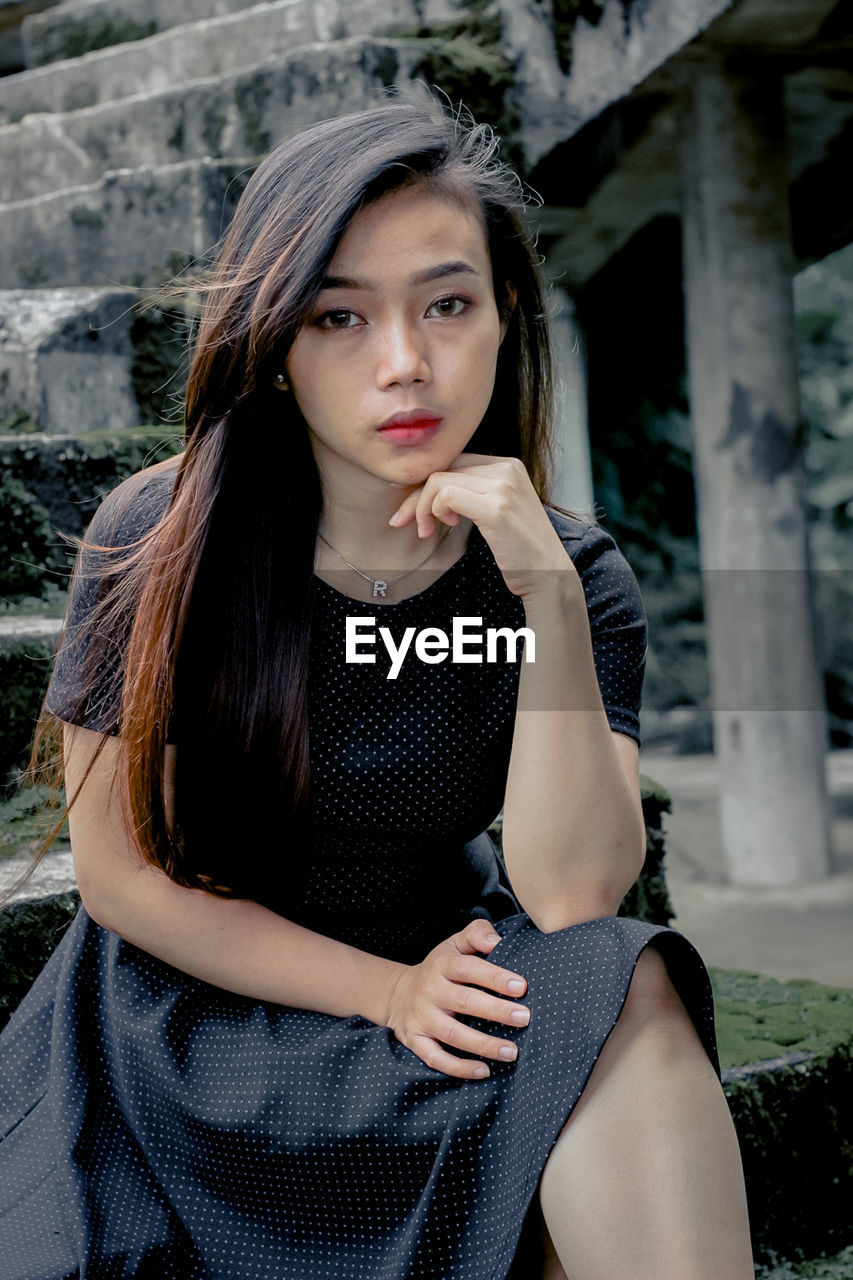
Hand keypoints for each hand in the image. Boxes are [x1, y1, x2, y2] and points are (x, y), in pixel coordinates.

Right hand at [383, 918, 530, 1079]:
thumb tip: (498, 941)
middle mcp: (429, 991)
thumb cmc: (439, 969)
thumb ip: (477, 934)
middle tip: (524, 1018)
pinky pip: (435, 1058)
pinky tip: (484, 1071)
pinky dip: (458, 1067)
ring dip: (483, 1044)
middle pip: (464, 1002)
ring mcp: (421, 1018)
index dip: (494, 977)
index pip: (468, 968)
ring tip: (512, 1051)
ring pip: (452, 1033)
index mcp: (441, 965)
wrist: (397, 994)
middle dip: (496, 1011)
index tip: (521, 986)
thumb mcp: (453, 945)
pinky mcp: (416, 1041)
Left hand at [388, 453, 577, 603]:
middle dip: (415, 496)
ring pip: (439, 481)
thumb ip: (474, 492)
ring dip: (421, 507)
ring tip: (426, 530)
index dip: (427, 484)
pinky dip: (433, 511)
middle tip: (403, 522)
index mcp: (509, 465)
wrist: (548, 574)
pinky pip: (446, 496)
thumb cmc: (520, 550)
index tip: (414, 510)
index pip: (454, 462)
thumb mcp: (498, 510)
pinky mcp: (496, 508)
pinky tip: (440, 527)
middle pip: (443, 469)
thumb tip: (432, 488)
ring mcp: (504, 486)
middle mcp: (508, 469)